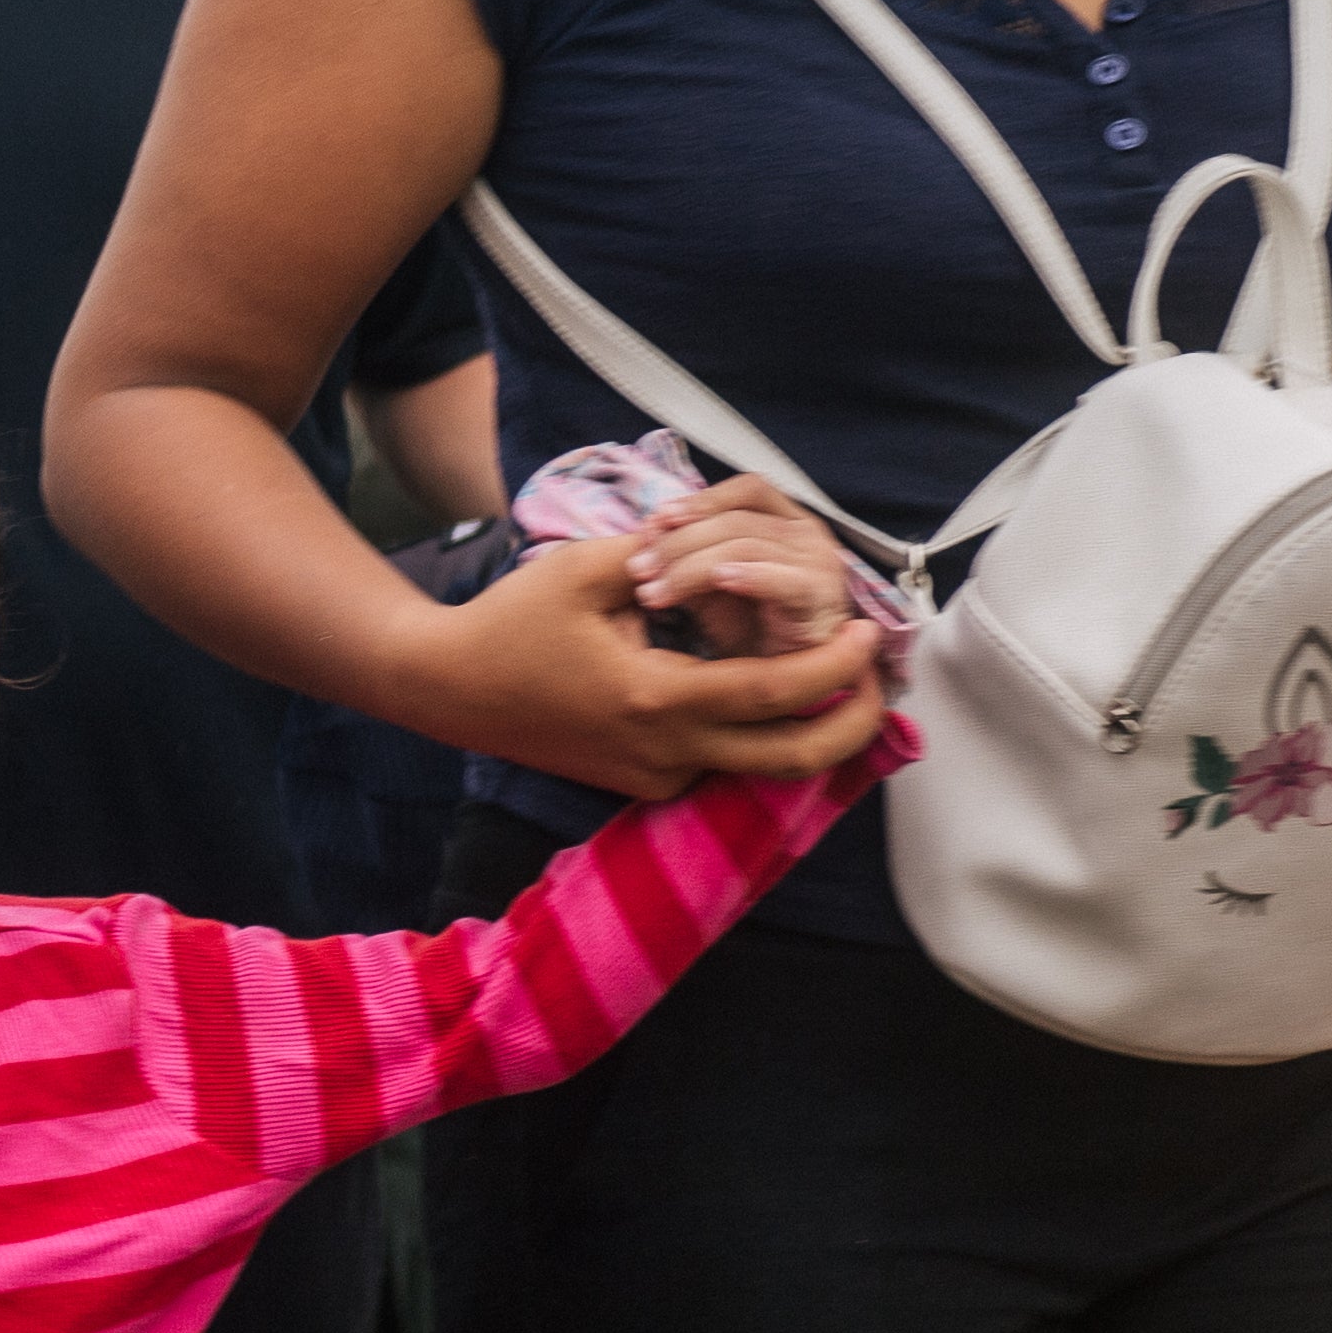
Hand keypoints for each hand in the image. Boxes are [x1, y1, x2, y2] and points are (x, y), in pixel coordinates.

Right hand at [389, 526, 882, 800]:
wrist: (447, 688)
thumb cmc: (512, 621)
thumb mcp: (586, 569)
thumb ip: (664, 555)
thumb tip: (725, 549)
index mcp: (657, 699)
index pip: (776, 692)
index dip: (836, 666)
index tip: (871, 630)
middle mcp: (665, 752)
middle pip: (792, 758)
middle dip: (853, 727)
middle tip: (884, 685)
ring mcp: (654, 776)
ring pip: (756, 761)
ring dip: (803, 726)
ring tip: (838, 678)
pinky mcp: (643, 782)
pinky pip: (716, 760)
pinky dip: (750, 731)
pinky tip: (762, 692)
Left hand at [622, 479, 858, 658]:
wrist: (791, 679)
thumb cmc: (752, 628)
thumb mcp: (710, 587)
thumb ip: (685, 558)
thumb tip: (645, 532)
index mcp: (784, 519)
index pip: (745, 491)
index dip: (698, 501)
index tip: (652, 523)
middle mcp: (807, 533)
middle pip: (736, 519)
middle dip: (679, 542)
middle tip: (638, 569)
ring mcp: (819, 563)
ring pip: (747, 546)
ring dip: (692, 567)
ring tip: (655, 593)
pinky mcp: (822, 598)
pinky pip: (782, 580)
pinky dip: (748, 576)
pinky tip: (719, 581)